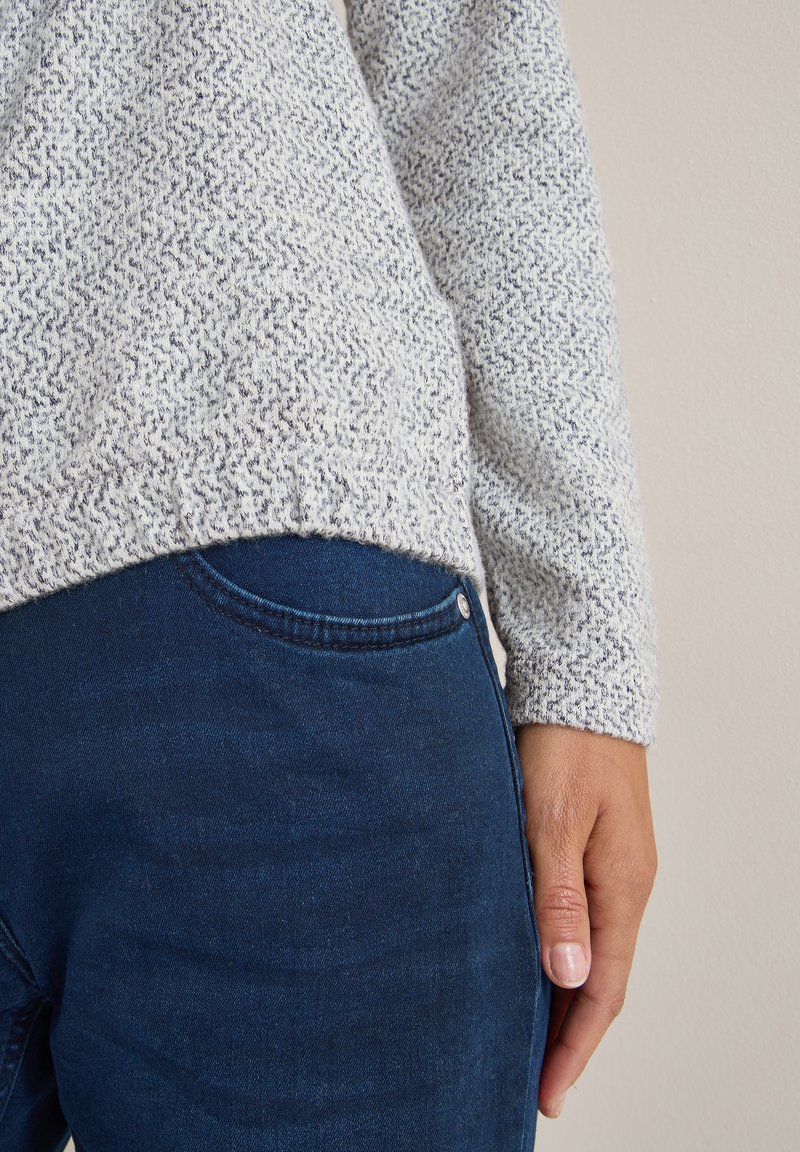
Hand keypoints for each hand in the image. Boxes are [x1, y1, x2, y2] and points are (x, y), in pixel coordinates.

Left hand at [513, 722, 657, 1119]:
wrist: (581, 688)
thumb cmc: (565, 746)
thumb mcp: (553, 822)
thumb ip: (557, 898)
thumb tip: (566, 977)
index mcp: (622, 886)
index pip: (603, 987)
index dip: (575, 1045)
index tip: (547, 1093)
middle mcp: (623, 884)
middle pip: (600, 978)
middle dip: (569, 1034)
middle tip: (532, 1081)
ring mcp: (610, 866)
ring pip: (589, 950)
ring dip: (562, 998)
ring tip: (528, 1039)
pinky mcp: (590, 847)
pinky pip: (580, 919)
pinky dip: (559, 955)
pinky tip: (532, 965)